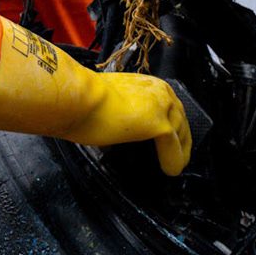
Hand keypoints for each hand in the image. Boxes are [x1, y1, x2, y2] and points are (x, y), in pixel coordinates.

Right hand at [0, 15, 191, 174]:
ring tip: (175, 167)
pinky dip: (174, 161)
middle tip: (178, 156)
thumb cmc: (79, 99)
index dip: (172, 124)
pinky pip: (174, 148)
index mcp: (145, 82)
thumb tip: (112, 136)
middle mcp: (158, 90)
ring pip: (180, 133)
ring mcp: (161, 106)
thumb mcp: (105, 103)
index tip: (171, 140)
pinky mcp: (159, 124)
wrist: (73, 96)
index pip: (168, 105)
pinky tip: (170, 172)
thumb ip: (117, 115)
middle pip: (180, 118)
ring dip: (180, 151)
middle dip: (182, 138)